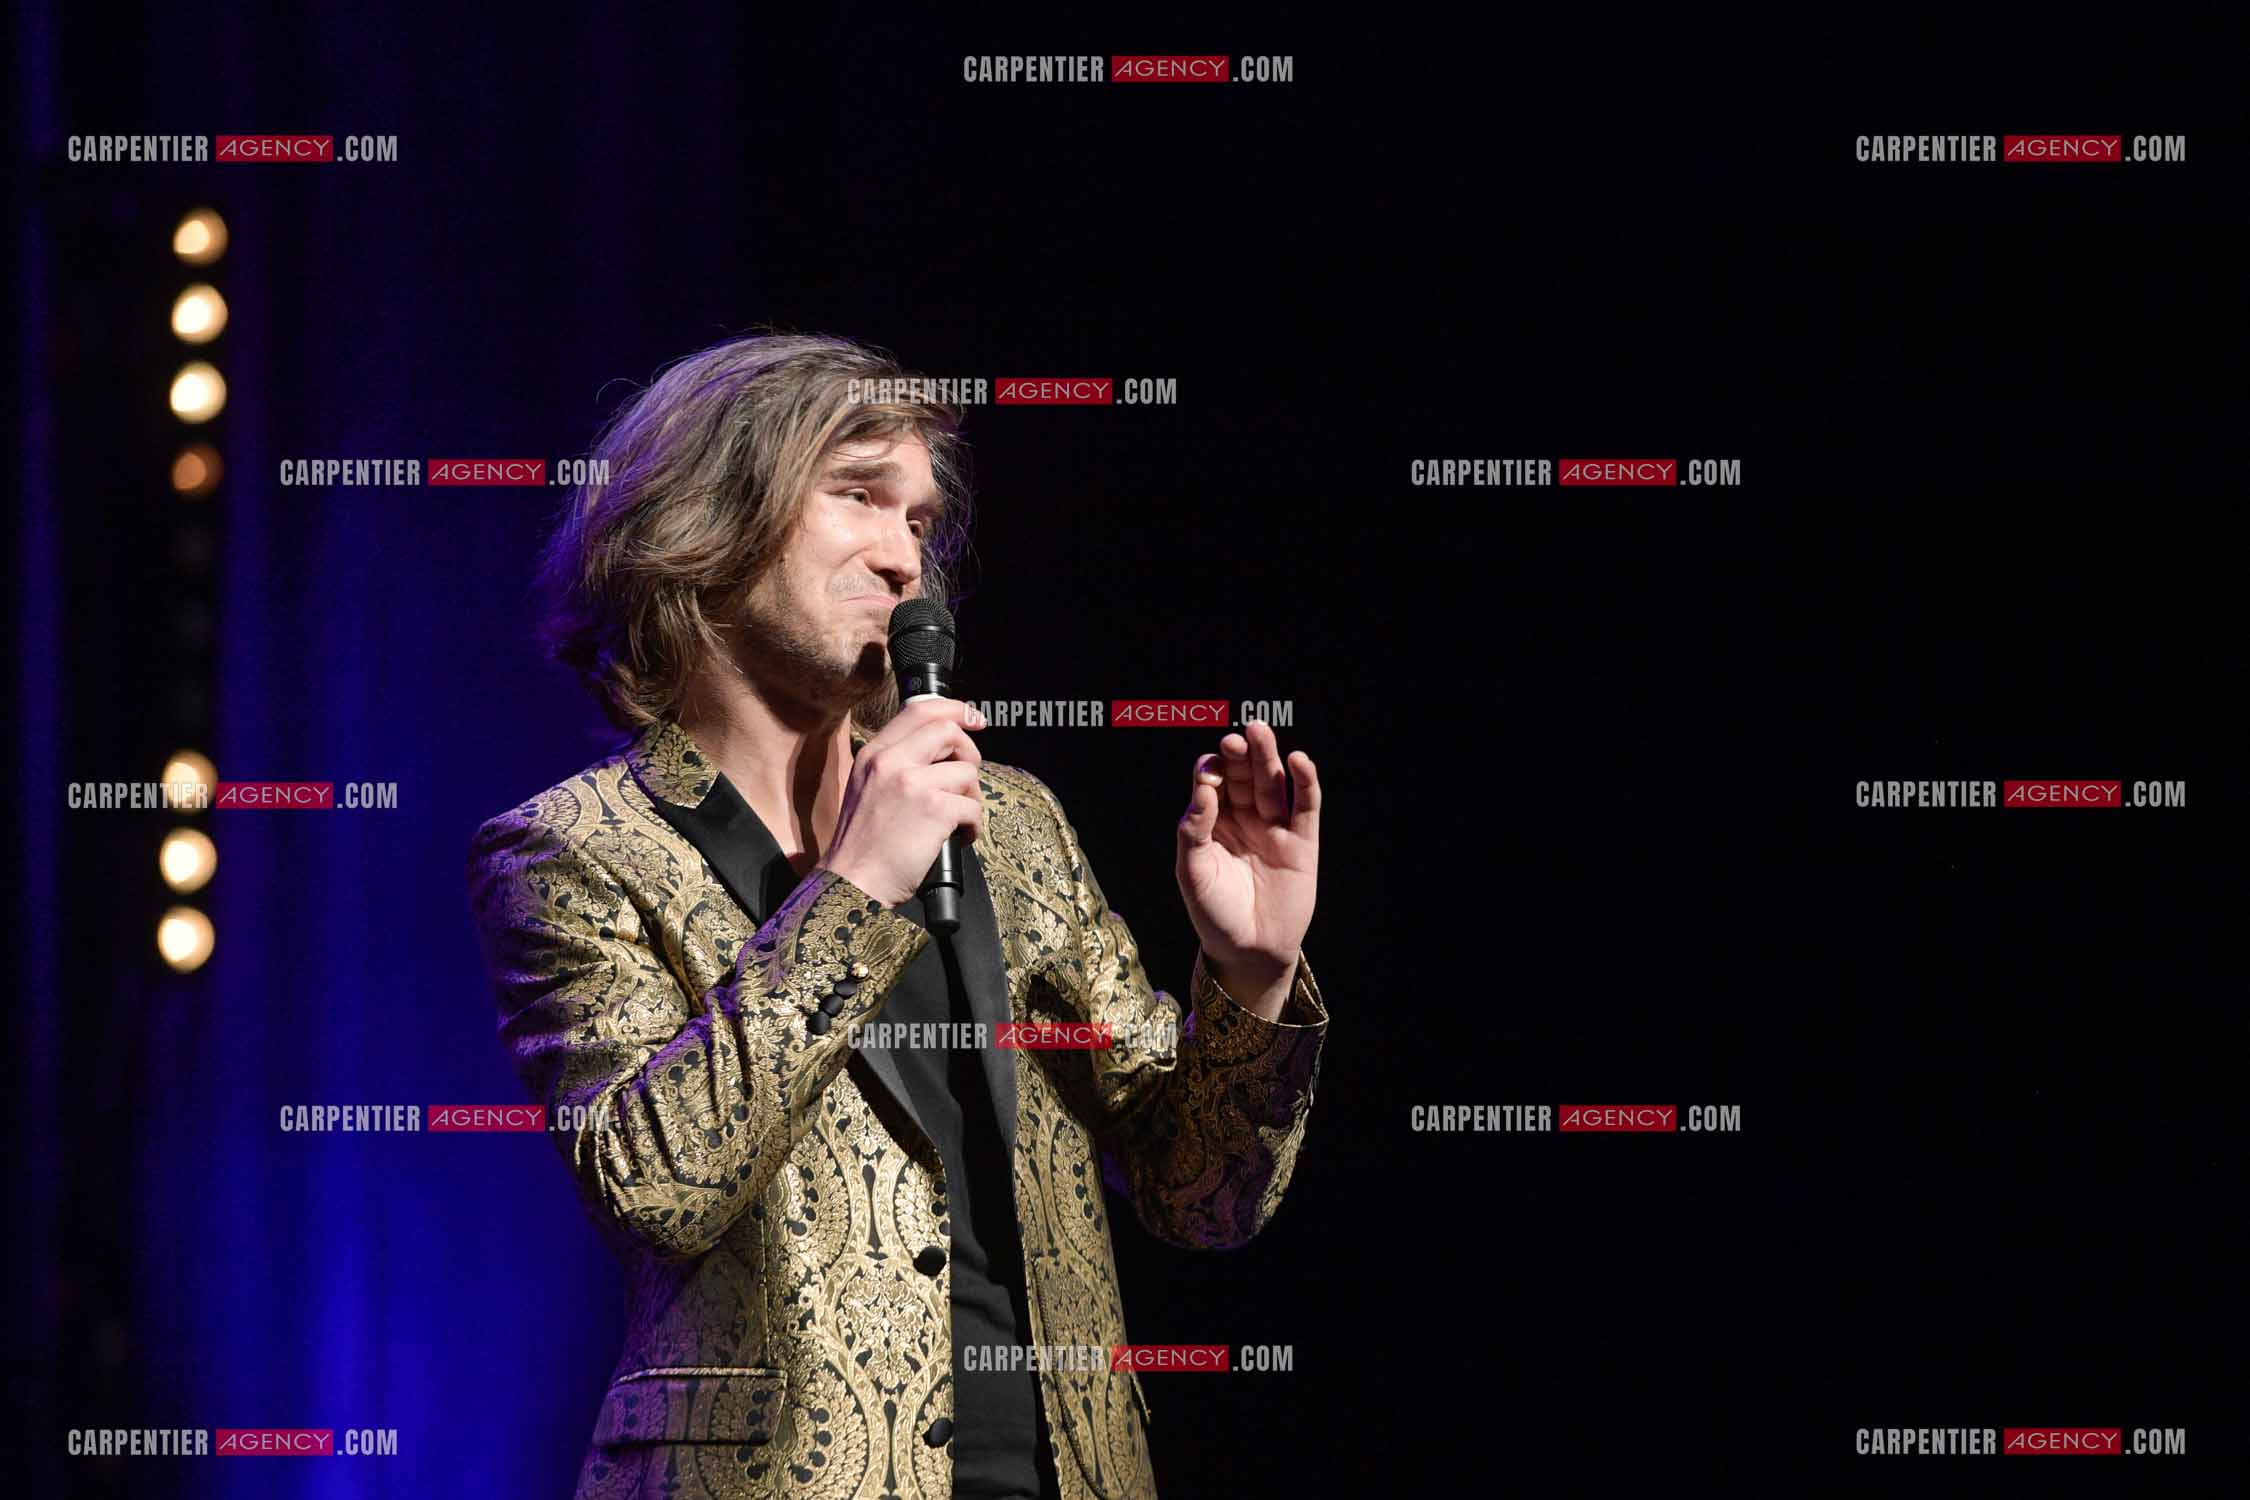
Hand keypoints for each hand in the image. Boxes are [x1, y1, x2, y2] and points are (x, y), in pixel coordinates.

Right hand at [818, 698, 986, 907]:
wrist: (851, 882)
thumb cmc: (863, 845)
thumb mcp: (866, 788)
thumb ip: (895, 764)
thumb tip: (941, 752)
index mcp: (874, 754)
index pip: (920, 710)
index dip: (955, 709)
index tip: (974, 718)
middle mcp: (891, 761)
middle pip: (949, 731)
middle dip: (970, 753)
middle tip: (966, 780)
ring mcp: (912, 783)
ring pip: (968, 771)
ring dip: (971, 797)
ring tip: (956, 819)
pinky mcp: (934, 810)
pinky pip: (973, 807)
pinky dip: (972, 826)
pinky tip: (958, 838)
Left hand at [1175, 719, 1319, 1008]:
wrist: (1249, 951)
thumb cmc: (1214, 913)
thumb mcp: (1194, 873)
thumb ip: (1194, 831)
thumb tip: (1204, 790)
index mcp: (1214, 821)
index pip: (1213, 782)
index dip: (1211, 771)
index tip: (1208, 773)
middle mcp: (1245, 818)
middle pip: (1243, 775)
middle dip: (1239, 755)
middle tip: (1234, 737)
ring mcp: (1275, 827)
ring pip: (1272, 783)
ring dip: (1267, 757)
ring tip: (1259, 731)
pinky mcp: (1303, 842)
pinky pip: (1305, 806)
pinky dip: (1305, 782)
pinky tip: (1298, 760)